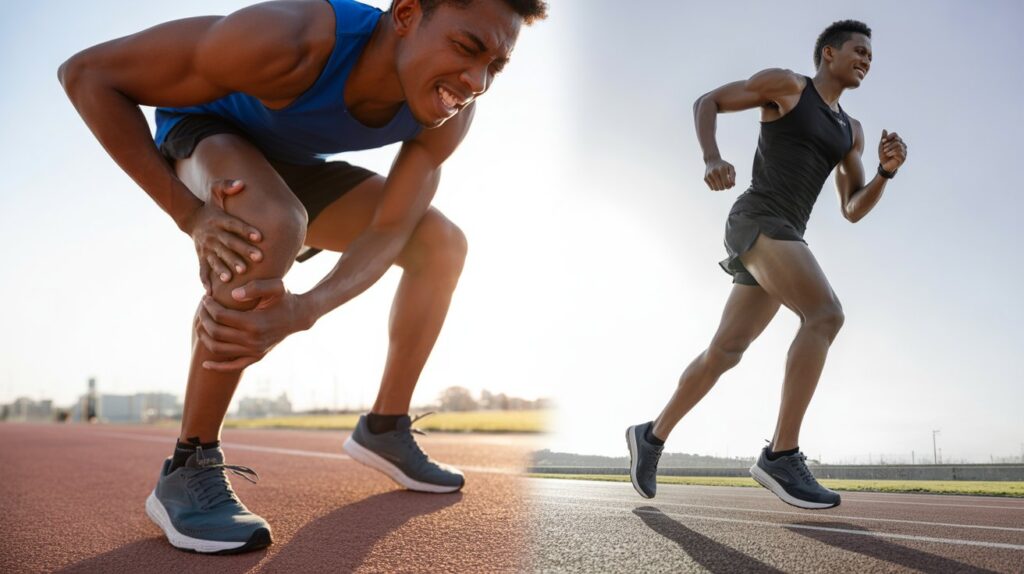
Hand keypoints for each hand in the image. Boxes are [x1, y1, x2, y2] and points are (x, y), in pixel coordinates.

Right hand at [182, 179, 263, 294]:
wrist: (191, 218)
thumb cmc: (210, 206)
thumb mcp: (215, 191)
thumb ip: (227, 186)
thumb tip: (241, 183)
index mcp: (219, 219)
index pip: (234, 224)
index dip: (246, 229)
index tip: (260, 236)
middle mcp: (213, 234)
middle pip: (228, 243)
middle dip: (242, 251)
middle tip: (257, 259)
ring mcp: (206, 246)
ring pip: (216, 258)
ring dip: (225, 266)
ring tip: (234, 275)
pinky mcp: (201, 256)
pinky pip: (202, 268)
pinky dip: (205, 280)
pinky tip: (210, 291)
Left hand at [196, 278, 314, 371]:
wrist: (298, 317)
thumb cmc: (284, 298)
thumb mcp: (275, 286)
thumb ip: (255, 287)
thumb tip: (233, 294)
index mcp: (255, 323)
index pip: (221, 316)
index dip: (209, 306)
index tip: (206, 298)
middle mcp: (253, 340)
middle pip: (216, 331)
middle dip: (204, 318)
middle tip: (202, 308)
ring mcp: (254, 351)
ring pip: (219, 348)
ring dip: (205, 336)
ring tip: (202, 323)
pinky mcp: (256, 357)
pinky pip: (232, 367)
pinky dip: (217, 367)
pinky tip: (205, 364)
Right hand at [704, 158, 735, 190]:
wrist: (712, 160)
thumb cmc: (724, 165)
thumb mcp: (731, 168)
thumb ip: (733, 176)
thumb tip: (733, 185)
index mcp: (722, 169)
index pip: (726, 183)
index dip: (729, 186)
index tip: (730, 183)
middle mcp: (714, 172)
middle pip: (721, 187)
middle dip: (725, 187)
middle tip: (726, 183)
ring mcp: (708, 175)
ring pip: (716, 189)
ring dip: (720, 188)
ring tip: (721, 183)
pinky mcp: (705, 178)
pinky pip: (712, 188)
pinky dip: (715, 187)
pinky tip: (716, 182)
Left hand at [878, 129, 907, 172]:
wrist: (884, 165)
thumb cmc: (884, 155)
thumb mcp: (882, 146)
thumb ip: (883, 138)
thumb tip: (884, 129)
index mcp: (898, 142)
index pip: (895, 135)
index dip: (889, 137)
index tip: (883, 141)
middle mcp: (902, 145)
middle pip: (897, 140)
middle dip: (889, 144)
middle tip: (884, 148)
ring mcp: (904, 151)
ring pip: (898, 145)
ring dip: (890, 148)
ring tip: (885, 152)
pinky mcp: (903, 157)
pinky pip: (899, 152)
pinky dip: (892, 152)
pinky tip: (888, 155)